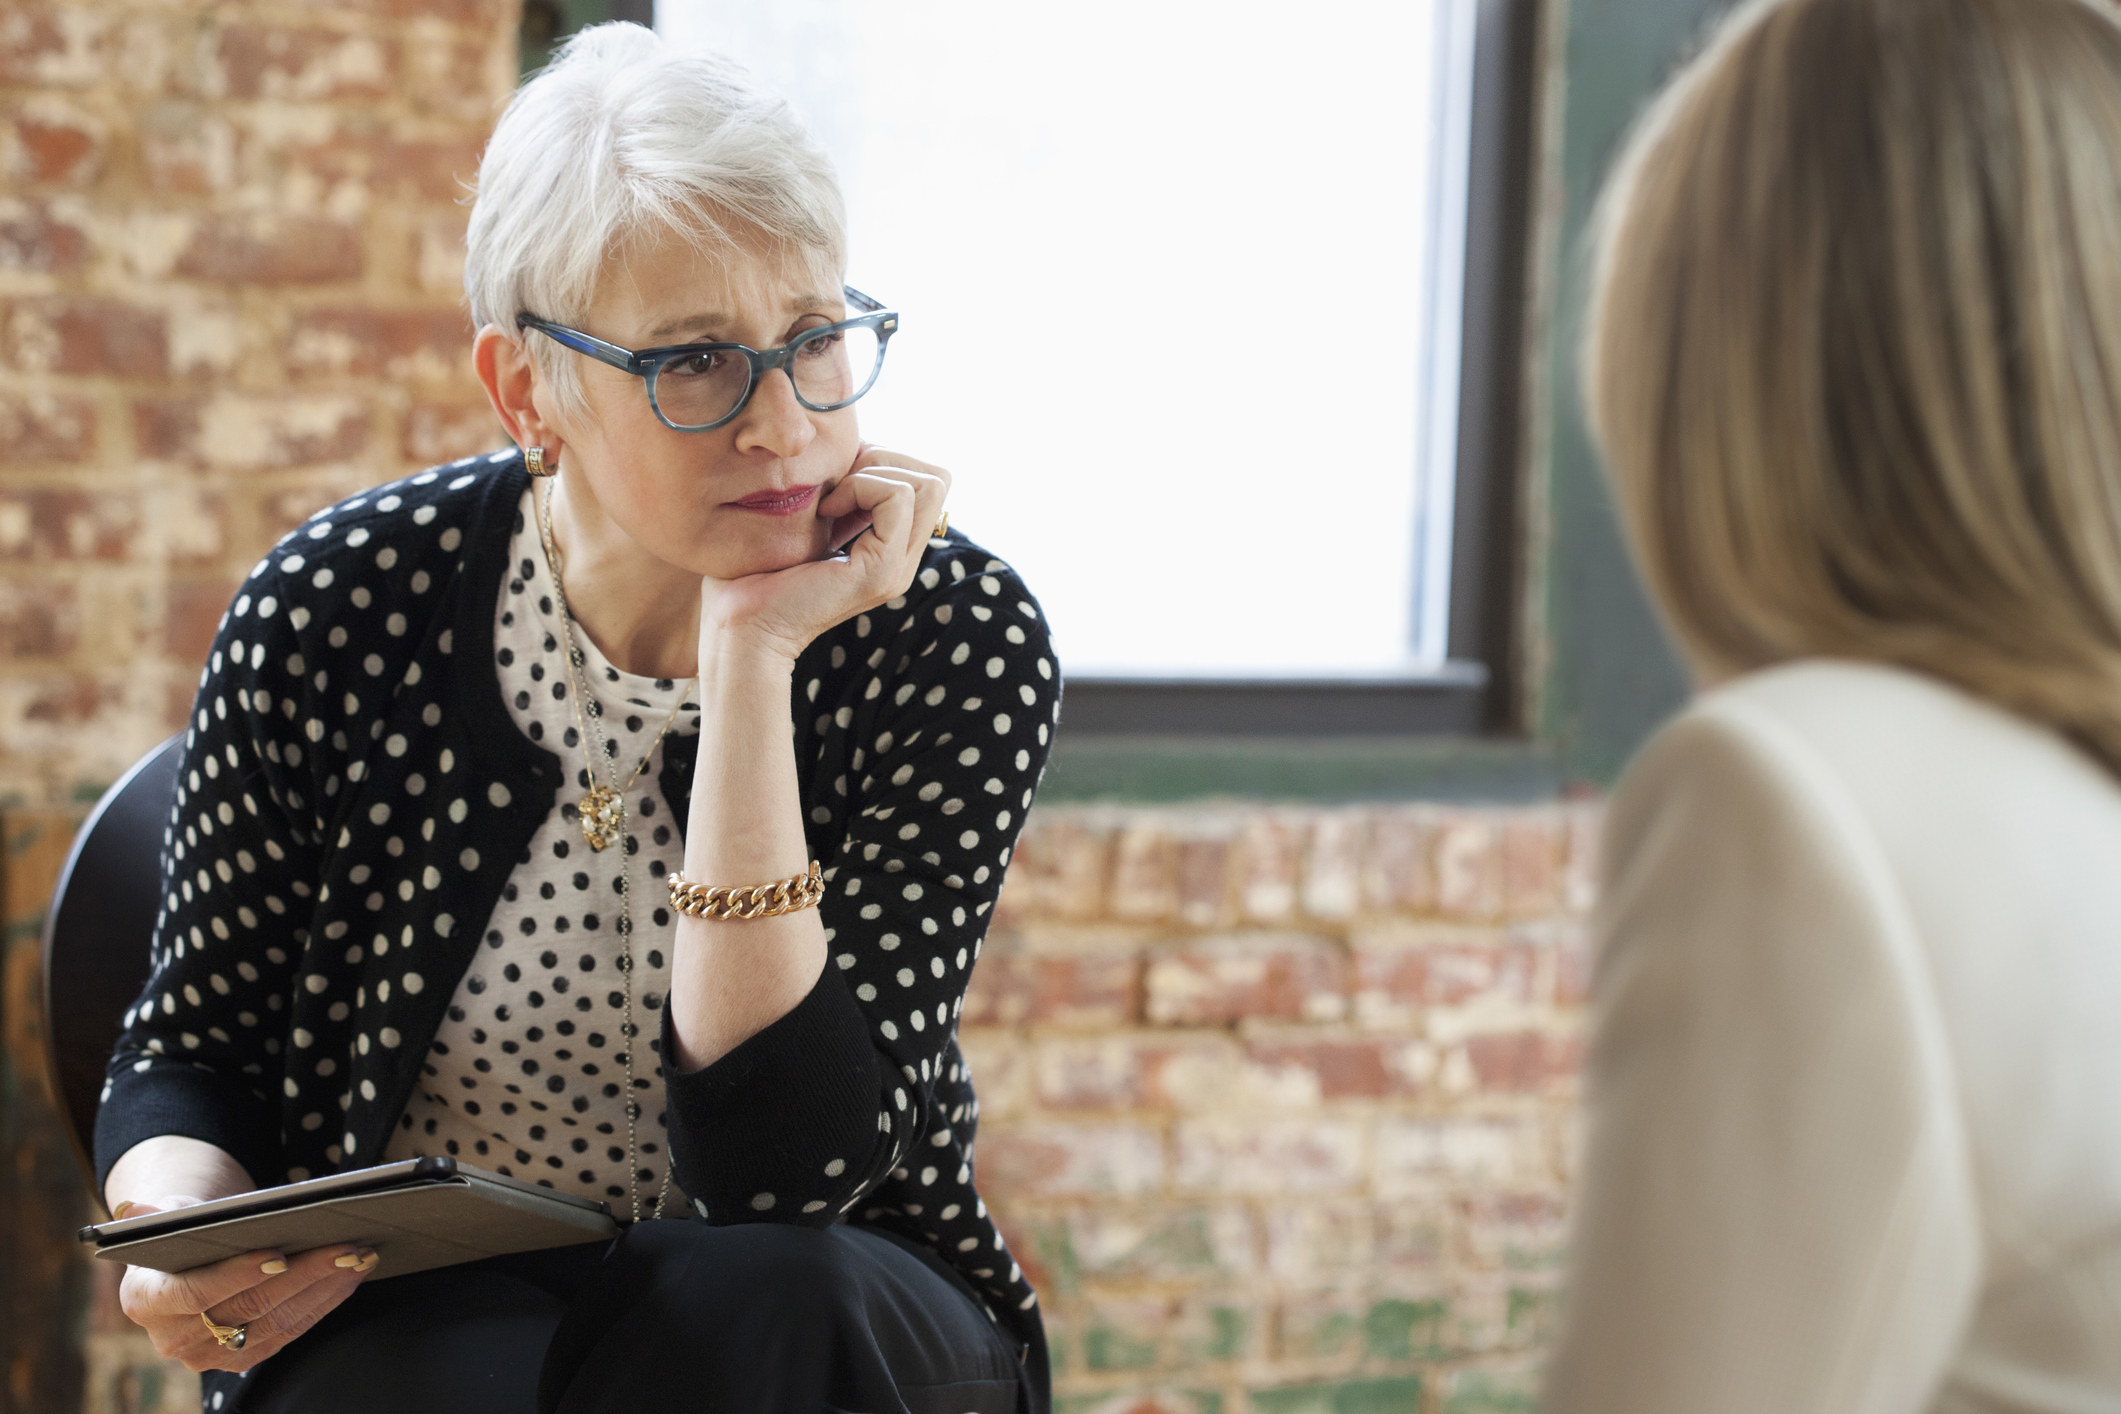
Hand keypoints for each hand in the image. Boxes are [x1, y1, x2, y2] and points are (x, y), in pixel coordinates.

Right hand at [114, 1195, 376, 1373]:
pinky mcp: (242, 1358)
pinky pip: (289, 1333)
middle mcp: (174, 1338)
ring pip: (276, 1324)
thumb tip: (131, 1209)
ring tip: (360, 1256)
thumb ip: (149, 1217)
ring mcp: (209, 1354)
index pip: (193, 1294)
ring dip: (324, 1289)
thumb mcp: (165, 1216)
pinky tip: (350, 1277)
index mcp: (145, 1301)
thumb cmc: (182, 1230)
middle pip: (247, 1308)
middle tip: (345, 1245)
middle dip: (303, 1274)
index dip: (236, 1276)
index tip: (278, 1254)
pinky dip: (323, 1303)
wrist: (187, 1260)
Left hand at [700, 443, 950, 664]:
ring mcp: (897, 568)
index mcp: (890, 548)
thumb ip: (840, 490)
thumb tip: (853, 445)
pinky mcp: (881, 570)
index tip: (836, 477)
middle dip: (886, 460)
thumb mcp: (810, 516)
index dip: (885, 461)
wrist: (740, 624)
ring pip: (930, 484)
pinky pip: (898, 497)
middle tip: (838, 481)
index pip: (928, 481)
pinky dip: (860, 487)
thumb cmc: (758, 569)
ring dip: (874, 472)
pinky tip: (826, 509)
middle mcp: (903, 560)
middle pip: (937, 480)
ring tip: (832, 498)